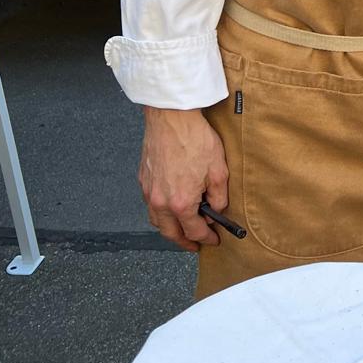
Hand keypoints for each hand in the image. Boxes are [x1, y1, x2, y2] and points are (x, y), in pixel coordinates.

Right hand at [138, 107, 228, 250]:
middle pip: (170, 233)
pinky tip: (170, 206)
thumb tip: (217, 210)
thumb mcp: (218, 170)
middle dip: (184, 242)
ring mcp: (148, 191)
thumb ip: (218, 197)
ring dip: (170, 229)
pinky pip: (150, 205)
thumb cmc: (194, 139)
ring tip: (182, 228)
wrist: (171, 117)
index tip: (213, 239)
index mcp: (180, 203)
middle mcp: (160, 201)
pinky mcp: (143, 179)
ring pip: (156, 221)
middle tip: (195, 244)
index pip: (194, 231)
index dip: (207, 238)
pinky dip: (161, 212)